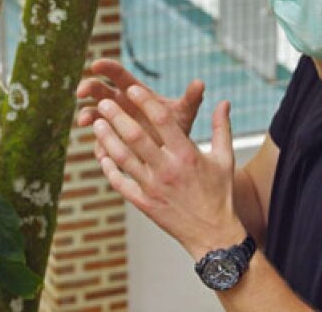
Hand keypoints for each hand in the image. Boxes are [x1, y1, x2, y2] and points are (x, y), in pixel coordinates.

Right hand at [76, 58, 203, 141]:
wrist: (172, 152)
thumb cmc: (177, 127)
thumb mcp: (184, 113)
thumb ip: (191, 99)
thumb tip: (201, 83)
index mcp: (134, 90)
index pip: (117, 73)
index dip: (105, 67)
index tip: (95, 65)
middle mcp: (119, 103)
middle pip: (98, 90)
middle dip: (88, 88)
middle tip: (81, 93)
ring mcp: (112, 122)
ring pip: (93, 114)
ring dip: (87, 115)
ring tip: (84, 121)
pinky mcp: (111, 141)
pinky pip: (100, 141)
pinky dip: (99, 145)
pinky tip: (102, 152)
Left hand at [92, 84, 244, 260]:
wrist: (213, 234)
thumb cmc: (220, 194)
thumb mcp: (225, 159)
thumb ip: (222, 128)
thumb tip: (224, 102)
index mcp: (187, 154)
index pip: (163, 121)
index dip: (145, 102)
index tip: (132, 88)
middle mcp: (167, 169)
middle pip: (136, 137)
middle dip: (117, 116)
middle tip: (103, 102)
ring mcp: (153, 187)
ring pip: (123, 158)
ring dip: (107, 138)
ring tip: (96, 123)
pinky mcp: (143, 203)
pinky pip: (120, 182)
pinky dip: (109, 168)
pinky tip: (102, 155)